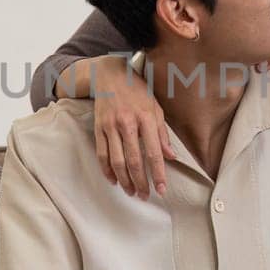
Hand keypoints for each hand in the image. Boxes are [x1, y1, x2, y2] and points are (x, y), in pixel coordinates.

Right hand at [90, 57, 175, 198]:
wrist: (110, 75)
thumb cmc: (137, 91)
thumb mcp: (156, 107)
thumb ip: (162, 133)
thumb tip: (171, 156)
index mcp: (146, 117)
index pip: (153, 152)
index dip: (158, 173)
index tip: (161, 189)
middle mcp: (127, 123)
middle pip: (133, 160)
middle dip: (140, 182)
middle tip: (144, 195)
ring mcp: (110, 126)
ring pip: (116, 160)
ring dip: (124, 180)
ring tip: (131, 192)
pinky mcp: (98, 128)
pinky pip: (102, 153)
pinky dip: (107, 170)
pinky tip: (113, 180)